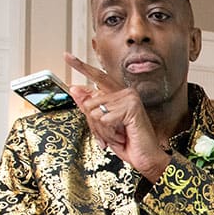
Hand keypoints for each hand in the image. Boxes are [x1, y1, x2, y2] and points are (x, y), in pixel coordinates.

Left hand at [63, 53, 169, 181]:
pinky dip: (108, 133)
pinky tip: (122, 136)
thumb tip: (75, 89)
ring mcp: (129, 98)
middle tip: (109, 134)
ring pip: (95, 112)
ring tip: (117, 136)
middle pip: (89, 102)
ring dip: (102, 130)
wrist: (146, 158)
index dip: (81, 66)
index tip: (67, 56)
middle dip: (94, 124)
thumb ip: (90, 107)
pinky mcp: (131, 107)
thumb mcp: (103, 125)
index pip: (98, 77)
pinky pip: (104, 119)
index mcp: (119, 95)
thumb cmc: (129, 143)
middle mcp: (125, 93)